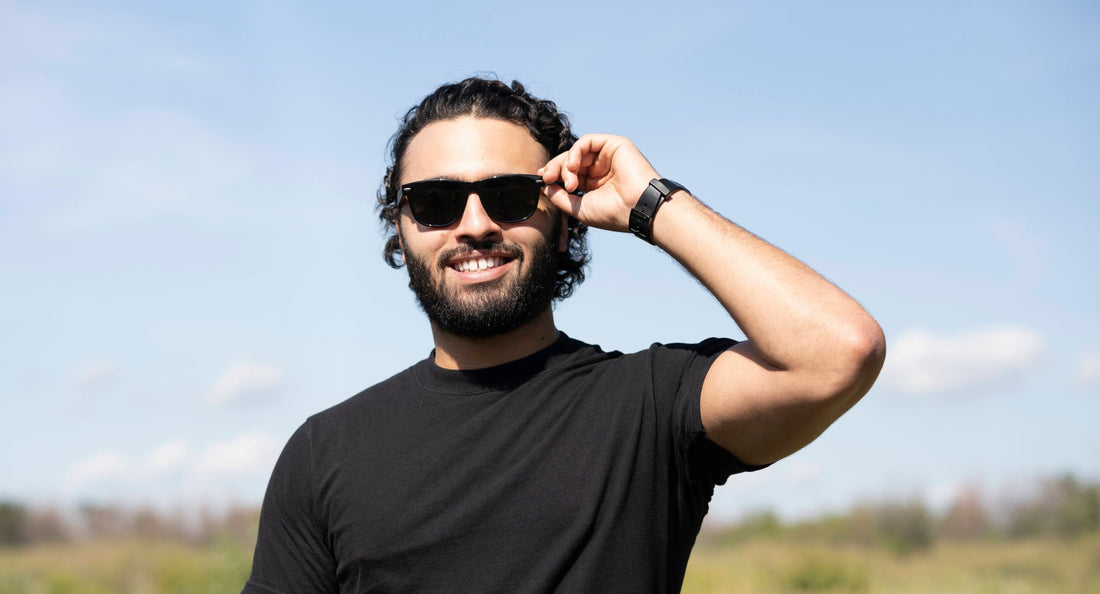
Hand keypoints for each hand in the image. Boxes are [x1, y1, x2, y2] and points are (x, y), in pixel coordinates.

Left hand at [538, 134, 659, 232]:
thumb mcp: (579, 208)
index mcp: (595, 183)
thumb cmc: (613, 213)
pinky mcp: (614, 144)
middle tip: (547, 179)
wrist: (637, 209)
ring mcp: (608, 156)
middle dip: (555, 169)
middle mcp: (601, 168)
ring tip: (569, 182)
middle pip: (570, 161)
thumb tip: (544, 187)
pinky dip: (575, 152)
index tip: (542, 180)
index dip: (554, 174)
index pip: (570, 174)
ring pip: (576, 151)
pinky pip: (587, 141)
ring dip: (565, 165)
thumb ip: (561, 197)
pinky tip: (573, 167)